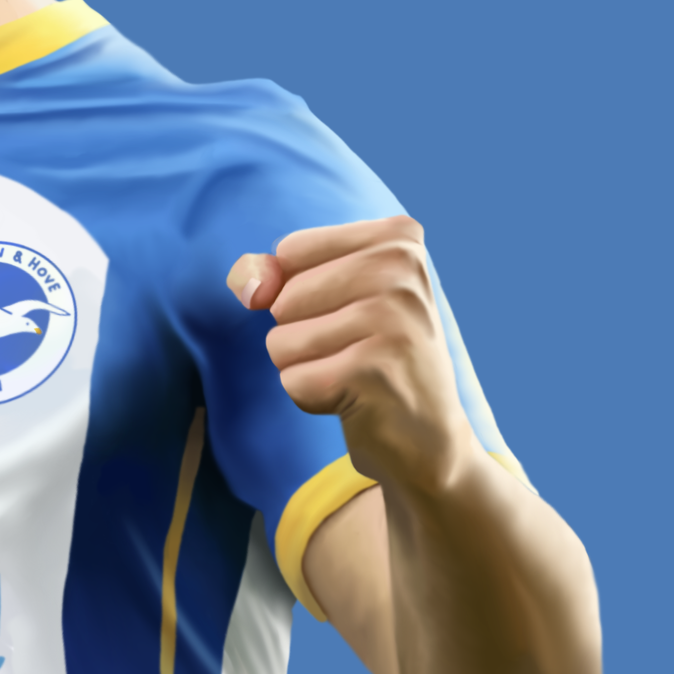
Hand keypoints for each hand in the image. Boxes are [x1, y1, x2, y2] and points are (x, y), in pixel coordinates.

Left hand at [227, 217, 477, 492]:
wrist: (427, 433)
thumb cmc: (375, 353)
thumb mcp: (334, 295)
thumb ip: (278, 275)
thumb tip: (246, 281)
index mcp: (398, 239)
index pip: (290, 250)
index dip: (298, 292)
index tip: (351, 311)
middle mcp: (402, 271)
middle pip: (283, 298)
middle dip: (301, 334)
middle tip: (355, 349)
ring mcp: (392, 321)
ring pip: (280, 341)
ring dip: (305, 367)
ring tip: (355, 372)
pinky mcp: (372, 371)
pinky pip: (293, 380)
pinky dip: (313, 397)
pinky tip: (356, 398)